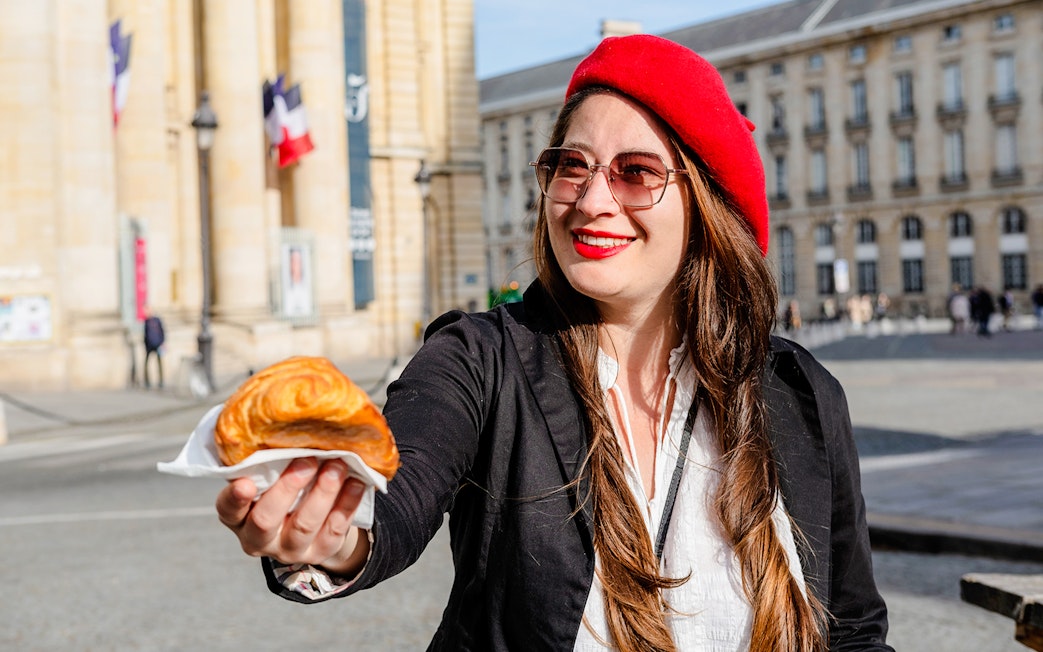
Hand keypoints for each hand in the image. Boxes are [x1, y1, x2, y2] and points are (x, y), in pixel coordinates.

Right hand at [216, 457, 370, 575]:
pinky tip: (356, 482)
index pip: (228, 510)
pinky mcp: (318, 552)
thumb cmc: (281, 487)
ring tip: (338, 465)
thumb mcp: (268, 476)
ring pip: (304, 525)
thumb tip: (287, 423)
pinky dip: (347, 504)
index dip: (235, 499)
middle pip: (266, 520)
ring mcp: (289, 548)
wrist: (309, 521)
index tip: (245, 483)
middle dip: (288, 488)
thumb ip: (269, 460)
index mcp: (238, 516)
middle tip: (308, 459)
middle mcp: (258, 537)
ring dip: (323, 492)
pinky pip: (334, 531)